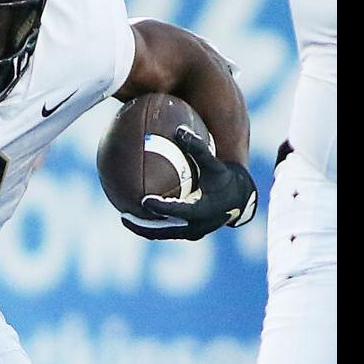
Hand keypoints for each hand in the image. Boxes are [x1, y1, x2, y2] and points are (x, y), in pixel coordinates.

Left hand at [124, 126, 256, 241]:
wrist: (239, 199)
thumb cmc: (226, 179)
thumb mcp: (214, 165)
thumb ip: (198, 149)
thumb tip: (180, 129)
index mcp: (202, 210)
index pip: (178, 210)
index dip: (161, 206)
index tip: (144, 200)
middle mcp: (196, 226)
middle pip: (163, 230)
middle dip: (142, 226)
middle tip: (124, 215)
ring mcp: (191, 233)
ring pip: (162, 233)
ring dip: (143, 228)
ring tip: (125, 218)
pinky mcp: (187, 234)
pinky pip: (165, 231)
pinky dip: (151, 225)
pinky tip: (135, 214)